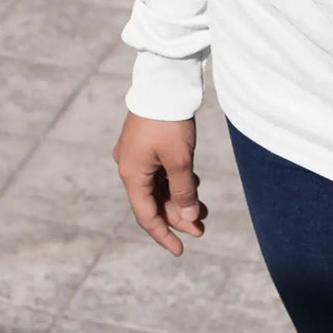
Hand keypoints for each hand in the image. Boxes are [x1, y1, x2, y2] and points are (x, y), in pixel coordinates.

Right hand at [113, 112, 207, 254]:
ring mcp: (136, 154)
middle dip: (178, 216)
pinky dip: (176, 180)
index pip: (147, 215)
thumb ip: (184, 190)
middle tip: (202, 228)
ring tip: (203, 210)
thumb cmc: (169, 121)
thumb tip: (189, 218)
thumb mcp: (180, 159)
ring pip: (158, 186)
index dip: (164, 234)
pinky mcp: (146, 143)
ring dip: (180, 198)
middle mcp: (129, 167)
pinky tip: (194, 183)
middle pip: (154, 201)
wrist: (164, 82)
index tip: (180, 250)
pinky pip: (160, 171)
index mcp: (132, 174)